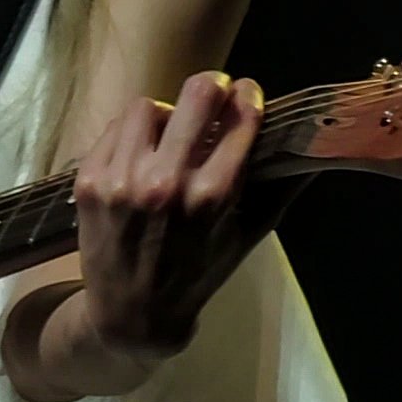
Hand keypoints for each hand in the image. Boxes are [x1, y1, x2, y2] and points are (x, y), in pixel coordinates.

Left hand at [72, 69, 312, 365]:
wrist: (130, 313)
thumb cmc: (196, 273)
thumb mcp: (246, 236)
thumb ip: (280, 188)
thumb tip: (314, 142)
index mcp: (211, 196)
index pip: (239, 118)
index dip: (248, 97)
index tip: (247, 94)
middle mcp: (164, 183)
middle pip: (196, 96)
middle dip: (212, 88)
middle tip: (215, 92)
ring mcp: (120, 180)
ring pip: (146, 107)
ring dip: (164, 115)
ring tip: (170, 134)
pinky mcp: (87, 181)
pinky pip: (113, 130)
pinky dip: (130, 136)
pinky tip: (139, 155)